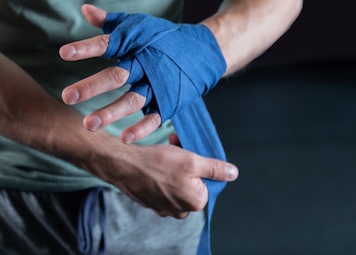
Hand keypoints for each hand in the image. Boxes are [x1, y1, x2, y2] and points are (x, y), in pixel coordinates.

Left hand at [60, 4, 157, 142]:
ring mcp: (157, 85)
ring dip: (110, 112)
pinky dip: (141, 129)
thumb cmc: (161, 38)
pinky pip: (154, 118)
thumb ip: (109, 22)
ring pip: (132, 100)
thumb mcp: (137, 26)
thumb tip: (84, 9)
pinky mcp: (168, 102)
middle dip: (91, 87)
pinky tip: (124, 138)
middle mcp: (144, 65)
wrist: (203, 51)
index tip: (64, 54)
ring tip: (88, 124)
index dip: (85, 48)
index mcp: (134, 44)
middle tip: (67, 96)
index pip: (106, 44)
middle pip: (116, 76)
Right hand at [94, 139, 238, 218]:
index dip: (201, 162)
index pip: (208, 181)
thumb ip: (215, 169)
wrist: (123, 165)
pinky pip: (163, 186)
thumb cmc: (156, 163)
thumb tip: (233, 173)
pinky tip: (155, 161)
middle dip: (188, 163)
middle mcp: (180, 210)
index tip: (190, 150)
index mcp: (195, 202)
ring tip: (166, 150)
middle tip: (177, 145)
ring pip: (178, 182)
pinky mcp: (151, 201)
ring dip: (176, 165)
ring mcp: (164, 207)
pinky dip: (162, 173)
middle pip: (193, 182)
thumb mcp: (192, 161)